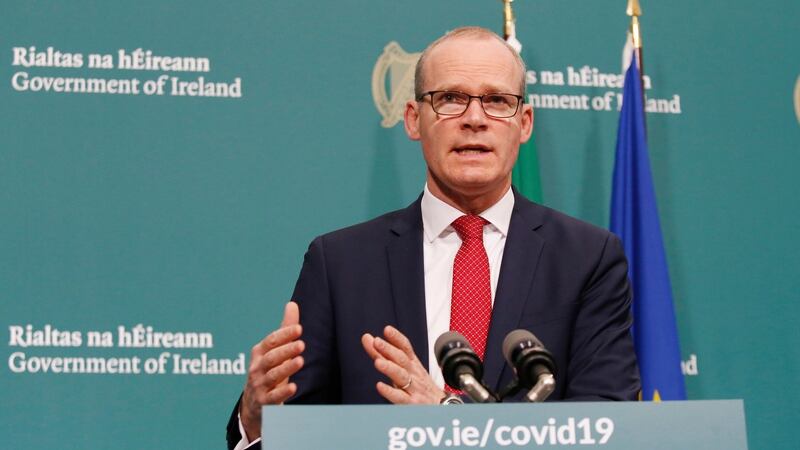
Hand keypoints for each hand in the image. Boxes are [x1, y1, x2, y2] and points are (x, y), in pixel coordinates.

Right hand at [240, 301, 303, 439]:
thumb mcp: (275, 350)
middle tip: (302, 344)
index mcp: (260, 352)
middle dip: (286, 350)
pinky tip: (293, 387)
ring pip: (272, 375)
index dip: (284, 334)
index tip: (299, 329)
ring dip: (286, 368)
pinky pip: (272, 397)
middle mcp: (257, 367)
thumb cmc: (268, 370)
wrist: (253, 403)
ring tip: (300, 361)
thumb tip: (292, 304)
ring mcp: (259, 385)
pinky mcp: (264, 402)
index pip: (271, 341)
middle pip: (271, 357)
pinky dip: (282, 393)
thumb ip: (284, 329)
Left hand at [361, 325, 444, 403]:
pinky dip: (390, 391)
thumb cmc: (419, 386)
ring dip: (390, 368)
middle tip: (377, 342)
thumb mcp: (405, 368)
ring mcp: (413, 388)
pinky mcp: (411, 403)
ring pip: (401, 376)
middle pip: (402, 359)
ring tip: (378, 362)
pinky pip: (400, 397)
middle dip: (389, 349)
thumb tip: (367, 338)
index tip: (387, 330)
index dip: (397, 338)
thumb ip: (383, 354)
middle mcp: (413, 374)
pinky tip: (380, 386)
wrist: (441, 406)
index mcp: (412, 364)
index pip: (406, 348)